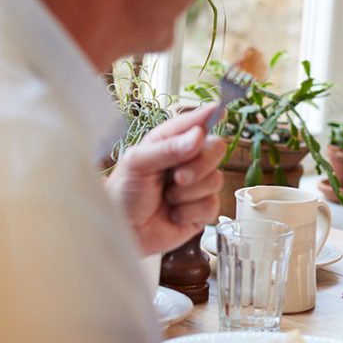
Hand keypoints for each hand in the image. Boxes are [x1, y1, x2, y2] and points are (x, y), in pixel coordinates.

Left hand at [106, 103, 225, 255]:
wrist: (122, 232)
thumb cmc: (122, 194)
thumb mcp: (137, 164)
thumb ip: (168, 148)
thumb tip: (198, 135)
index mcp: (170, 141)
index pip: (196, 122)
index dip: (210, 115)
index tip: (220, 109)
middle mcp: (187, 160)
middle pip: (217, 148)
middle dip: (200, 165)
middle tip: (178, 178)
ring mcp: (197, 185)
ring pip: (216, 180)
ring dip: (188, 194)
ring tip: (167, 199)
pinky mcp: (201, 210)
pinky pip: (212, 205)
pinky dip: (190, 212)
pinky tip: (173, 214)